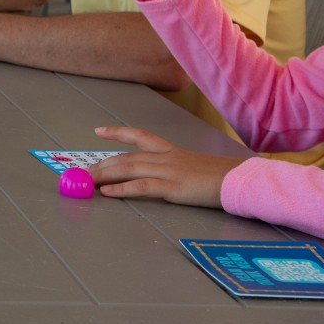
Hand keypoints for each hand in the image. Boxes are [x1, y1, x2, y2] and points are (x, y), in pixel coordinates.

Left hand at [86, 126, 241, 207]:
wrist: (240, 180)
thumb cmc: (222, 177)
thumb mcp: (196, 168)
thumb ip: (177, 170)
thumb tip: (162, 176)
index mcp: (172, 151)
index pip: (140, 137)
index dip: (118, 133)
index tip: (99, 131)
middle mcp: (166, 158)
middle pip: (127, 157)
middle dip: (102, 164)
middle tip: (83, 172)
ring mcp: (168, 171)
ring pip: (129, 168)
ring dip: (105, 175)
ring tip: (87, 181)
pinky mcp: (173, 187)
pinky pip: (142, 187)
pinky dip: (122, 189)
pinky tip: (108, 192)